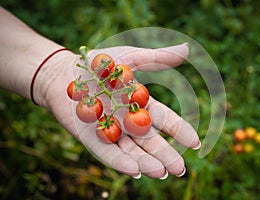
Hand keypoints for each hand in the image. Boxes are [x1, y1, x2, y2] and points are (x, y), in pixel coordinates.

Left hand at [37, 43, 200, 178]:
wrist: (65, 71)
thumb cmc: (99, 64)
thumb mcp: (130, 58)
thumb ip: (156, 58)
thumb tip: (187, 49)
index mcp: (141, 106)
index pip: (164, 120)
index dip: (179, 130)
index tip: (195, 142)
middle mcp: (128, 123)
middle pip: (150, 141)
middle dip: (165, 155)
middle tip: (179, 169)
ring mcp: (110, 132)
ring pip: (131, 152)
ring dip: (146, 163)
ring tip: (161, 172)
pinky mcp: (91, 138)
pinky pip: (107, 152)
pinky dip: (120, 161)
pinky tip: (134, 171)